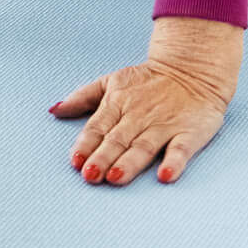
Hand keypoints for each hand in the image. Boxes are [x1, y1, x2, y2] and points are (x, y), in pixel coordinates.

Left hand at [51, 16, 243, 185]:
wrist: (192, 69)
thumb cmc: (146, 82)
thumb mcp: (111, 82)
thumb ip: (83, 97)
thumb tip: (55, 110)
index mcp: (117, 104)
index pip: (97, 127)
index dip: (86, 145)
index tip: (75, 161)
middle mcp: (138, 116)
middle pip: (117, 140)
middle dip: (103, 157)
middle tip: (90, 175)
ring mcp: (164, 125)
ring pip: (144, 146)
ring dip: (130, 162)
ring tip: (116, 177)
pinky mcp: (189, 133)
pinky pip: (181, 149)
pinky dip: (174, 162)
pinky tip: (165, 175)